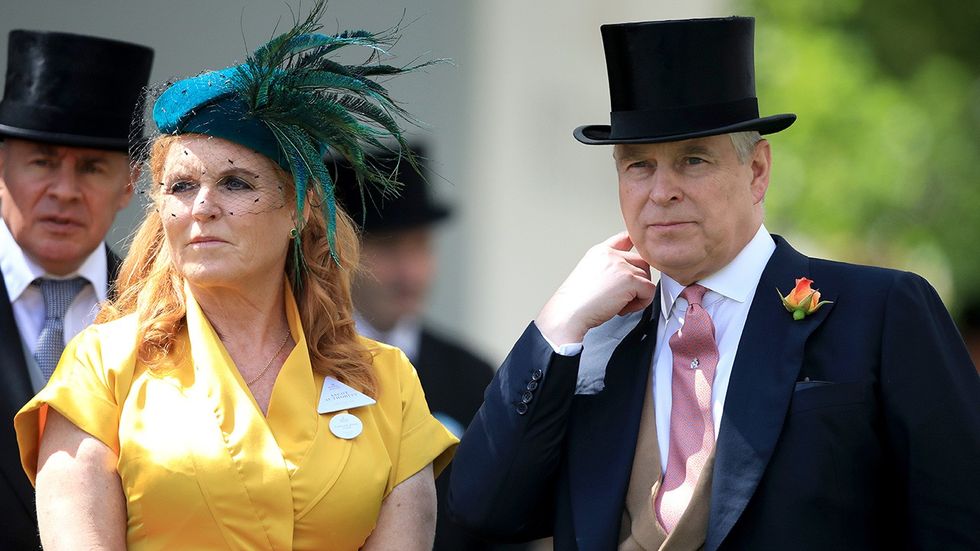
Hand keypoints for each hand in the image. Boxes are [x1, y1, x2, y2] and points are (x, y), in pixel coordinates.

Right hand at [536, 231, 654, 346]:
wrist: (568, 312)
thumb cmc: (576, 301)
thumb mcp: (590, 275)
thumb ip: (608, 268)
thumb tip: (626, 276)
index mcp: (600, 251)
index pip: (625, 238)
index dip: (635, 248)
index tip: (635, 261)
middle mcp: (611, 255)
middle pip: (642, 261)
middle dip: (638, 280)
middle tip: (622, 295)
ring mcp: (621, 266)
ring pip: (647, 278)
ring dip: (638, 294)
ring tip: (618, 304)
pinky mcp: (630, 280)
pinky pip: (650, 291)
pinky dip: (641, 303)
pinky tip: (622, 308)